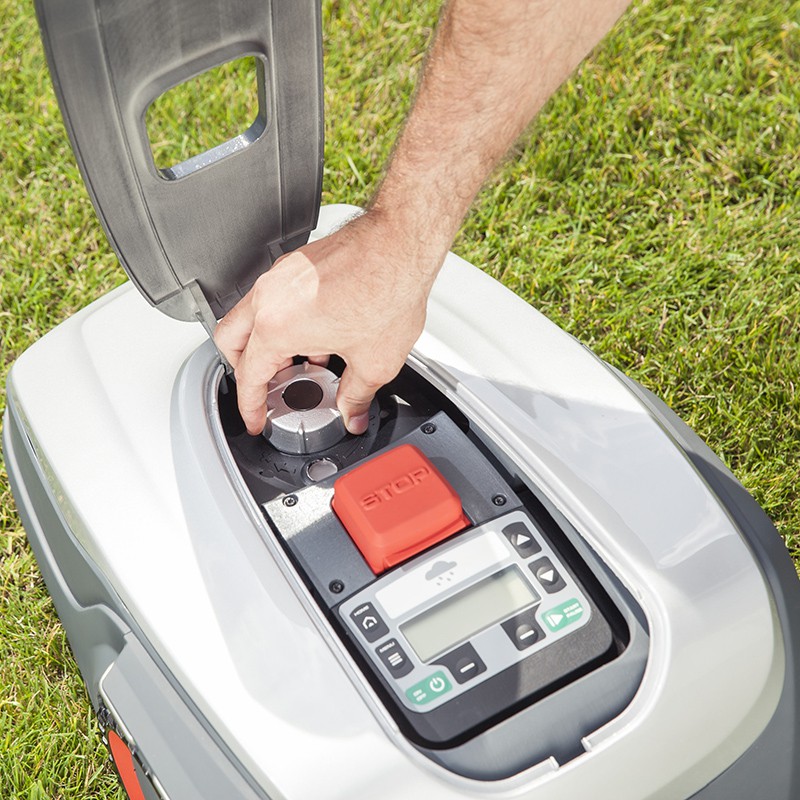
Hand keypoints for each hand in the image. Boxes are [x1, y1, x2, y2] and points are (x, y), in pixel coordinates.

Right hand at [214, 210, 443, 435]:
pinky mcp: (294, 263)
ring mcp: (279, 276)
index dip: (250, 406)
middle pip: (230, 340)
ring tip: (294, 363)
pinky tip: (313, 332)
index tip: (256, 418)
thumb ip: (356, 395)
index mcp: (278, 327)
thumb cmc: (387, 289)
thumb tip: (353, 412)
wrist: (400, 244)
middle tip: (262, 388)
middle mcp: (270, 298)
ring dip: (262, 343)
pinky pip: (270, 297)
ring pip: (248, 315)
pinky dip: (279, 319)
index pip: (249, 375)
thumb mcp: (374, 362)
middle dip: (241, 369)